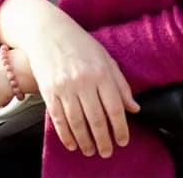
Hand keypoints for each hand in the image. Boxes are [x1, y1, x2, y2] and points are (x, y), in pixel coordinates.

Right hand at [25, 13, 139, 159]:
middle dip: (103, 140)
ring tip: (91, 151)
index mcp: (101, 72)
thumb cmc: (80, 43)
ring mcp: (64, 87)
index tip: (123, 141)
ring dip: (85, 141)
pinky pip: (59, 119)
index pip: (115, 108)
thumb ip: (120, 84)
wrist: (48, 31)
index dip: (120, 128)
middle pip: (96, 119)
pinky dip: (66, 135)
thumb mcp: (105, 58)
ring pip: (77, 123)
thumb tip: (134, 108)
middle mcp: (83, 81)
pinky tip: (73, 144)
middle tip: (107, 152)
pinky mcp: (48, 91)